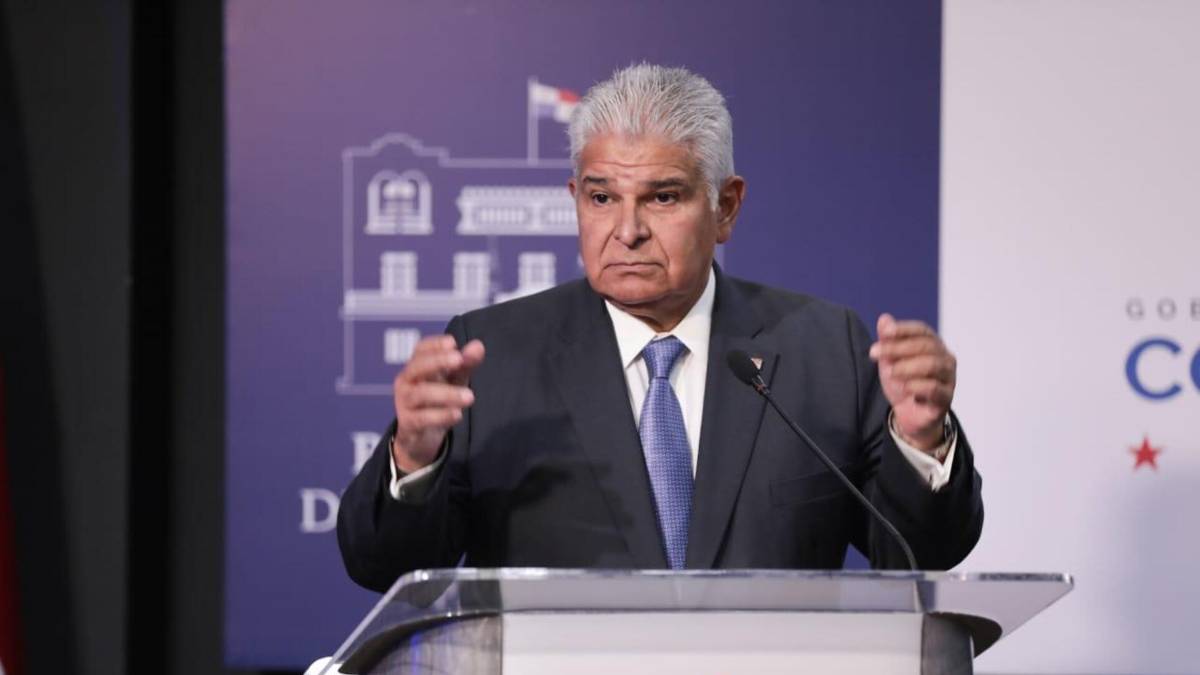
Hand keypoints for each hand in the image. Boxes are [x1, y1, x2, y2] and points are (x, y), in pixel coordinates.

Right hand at [392, 335, 484, 472]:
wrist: (421, 437)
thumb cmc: (438, 401)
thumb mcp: (454, 380)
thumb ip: (465, 364)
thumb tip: (478, 345)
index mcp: (417, 367)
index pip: (421, 349)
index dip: (435, 344)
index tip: (453, 342)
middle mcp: (406, 381)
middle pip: (417, 367)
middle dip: (438, 361)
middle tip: (459, 360)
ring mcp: (404, 402)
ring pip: (421, 394)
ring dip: (447, 394)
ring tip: (470, 397)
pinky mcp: (408, 423)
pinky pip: (422, 418)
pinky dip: (441, 416)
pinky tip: (457, 414)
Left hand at [868, 314, 955, 451]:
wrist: (908, 415)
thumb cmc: (902, 383)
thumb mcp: (890, 361)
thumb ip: (888, 340)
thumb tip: (884, 318)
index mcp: (933, 346)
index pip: (922, 330)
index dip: (904, 329)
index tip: (884, 333)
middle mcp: (945, 359)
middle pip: (926, 346)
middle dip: (898, 348)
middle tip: (875, 353)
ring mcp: (948, 379)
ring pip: (933, 365)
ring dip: (906, 367)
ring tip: (889, 373)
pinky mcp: (945, 399)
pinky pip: (934, 388)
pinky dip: (916, 386)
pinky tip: (903, 388)